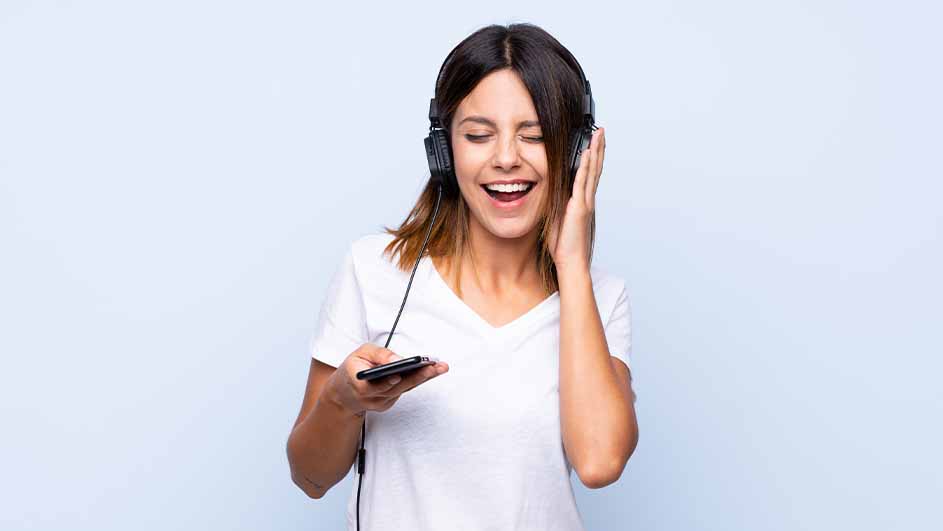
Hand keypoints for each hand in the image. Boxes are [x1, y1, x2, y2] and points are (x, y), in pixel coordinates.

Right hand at [328, 343, 448, 415]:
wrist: (343, 392)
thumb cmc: (354, 367)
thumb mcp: (361, 353)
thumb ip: (379, 354)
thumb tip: (399, 359)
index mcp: (359, 383)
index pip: (373, 386)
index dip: (386, 382)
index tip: (398, 375)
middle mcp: (370, 397)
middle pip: (396, 388)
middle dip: (417, 377)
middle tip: (436, 367)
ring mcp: (380, 403)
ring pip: (403, 390)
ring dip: (423, 378)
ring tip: (440, 367)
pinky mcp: (387, 405)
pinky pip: (403, 391)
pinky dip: (416, 381)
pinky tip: (430, 372)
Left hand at [547, 127, 605, 271]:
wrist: (570, 261)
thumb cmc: (564, 244)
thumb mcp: (557, 217)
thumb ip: (557, 203)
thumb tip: (551, 190)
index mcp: (582, 201)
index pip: (589, 173)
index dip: (593, 157)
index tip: (594, 141)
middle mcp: (587, 199)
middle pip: (595, 168)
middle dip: (598, 148)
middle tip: (601, 131)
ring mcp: (585, 202)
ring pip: (591, 171)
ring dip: (595, 151)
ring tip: (598, 135)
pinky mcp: (579, 207)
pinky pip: (582, 182)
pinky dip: (585, 167)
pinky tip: (586, 154)